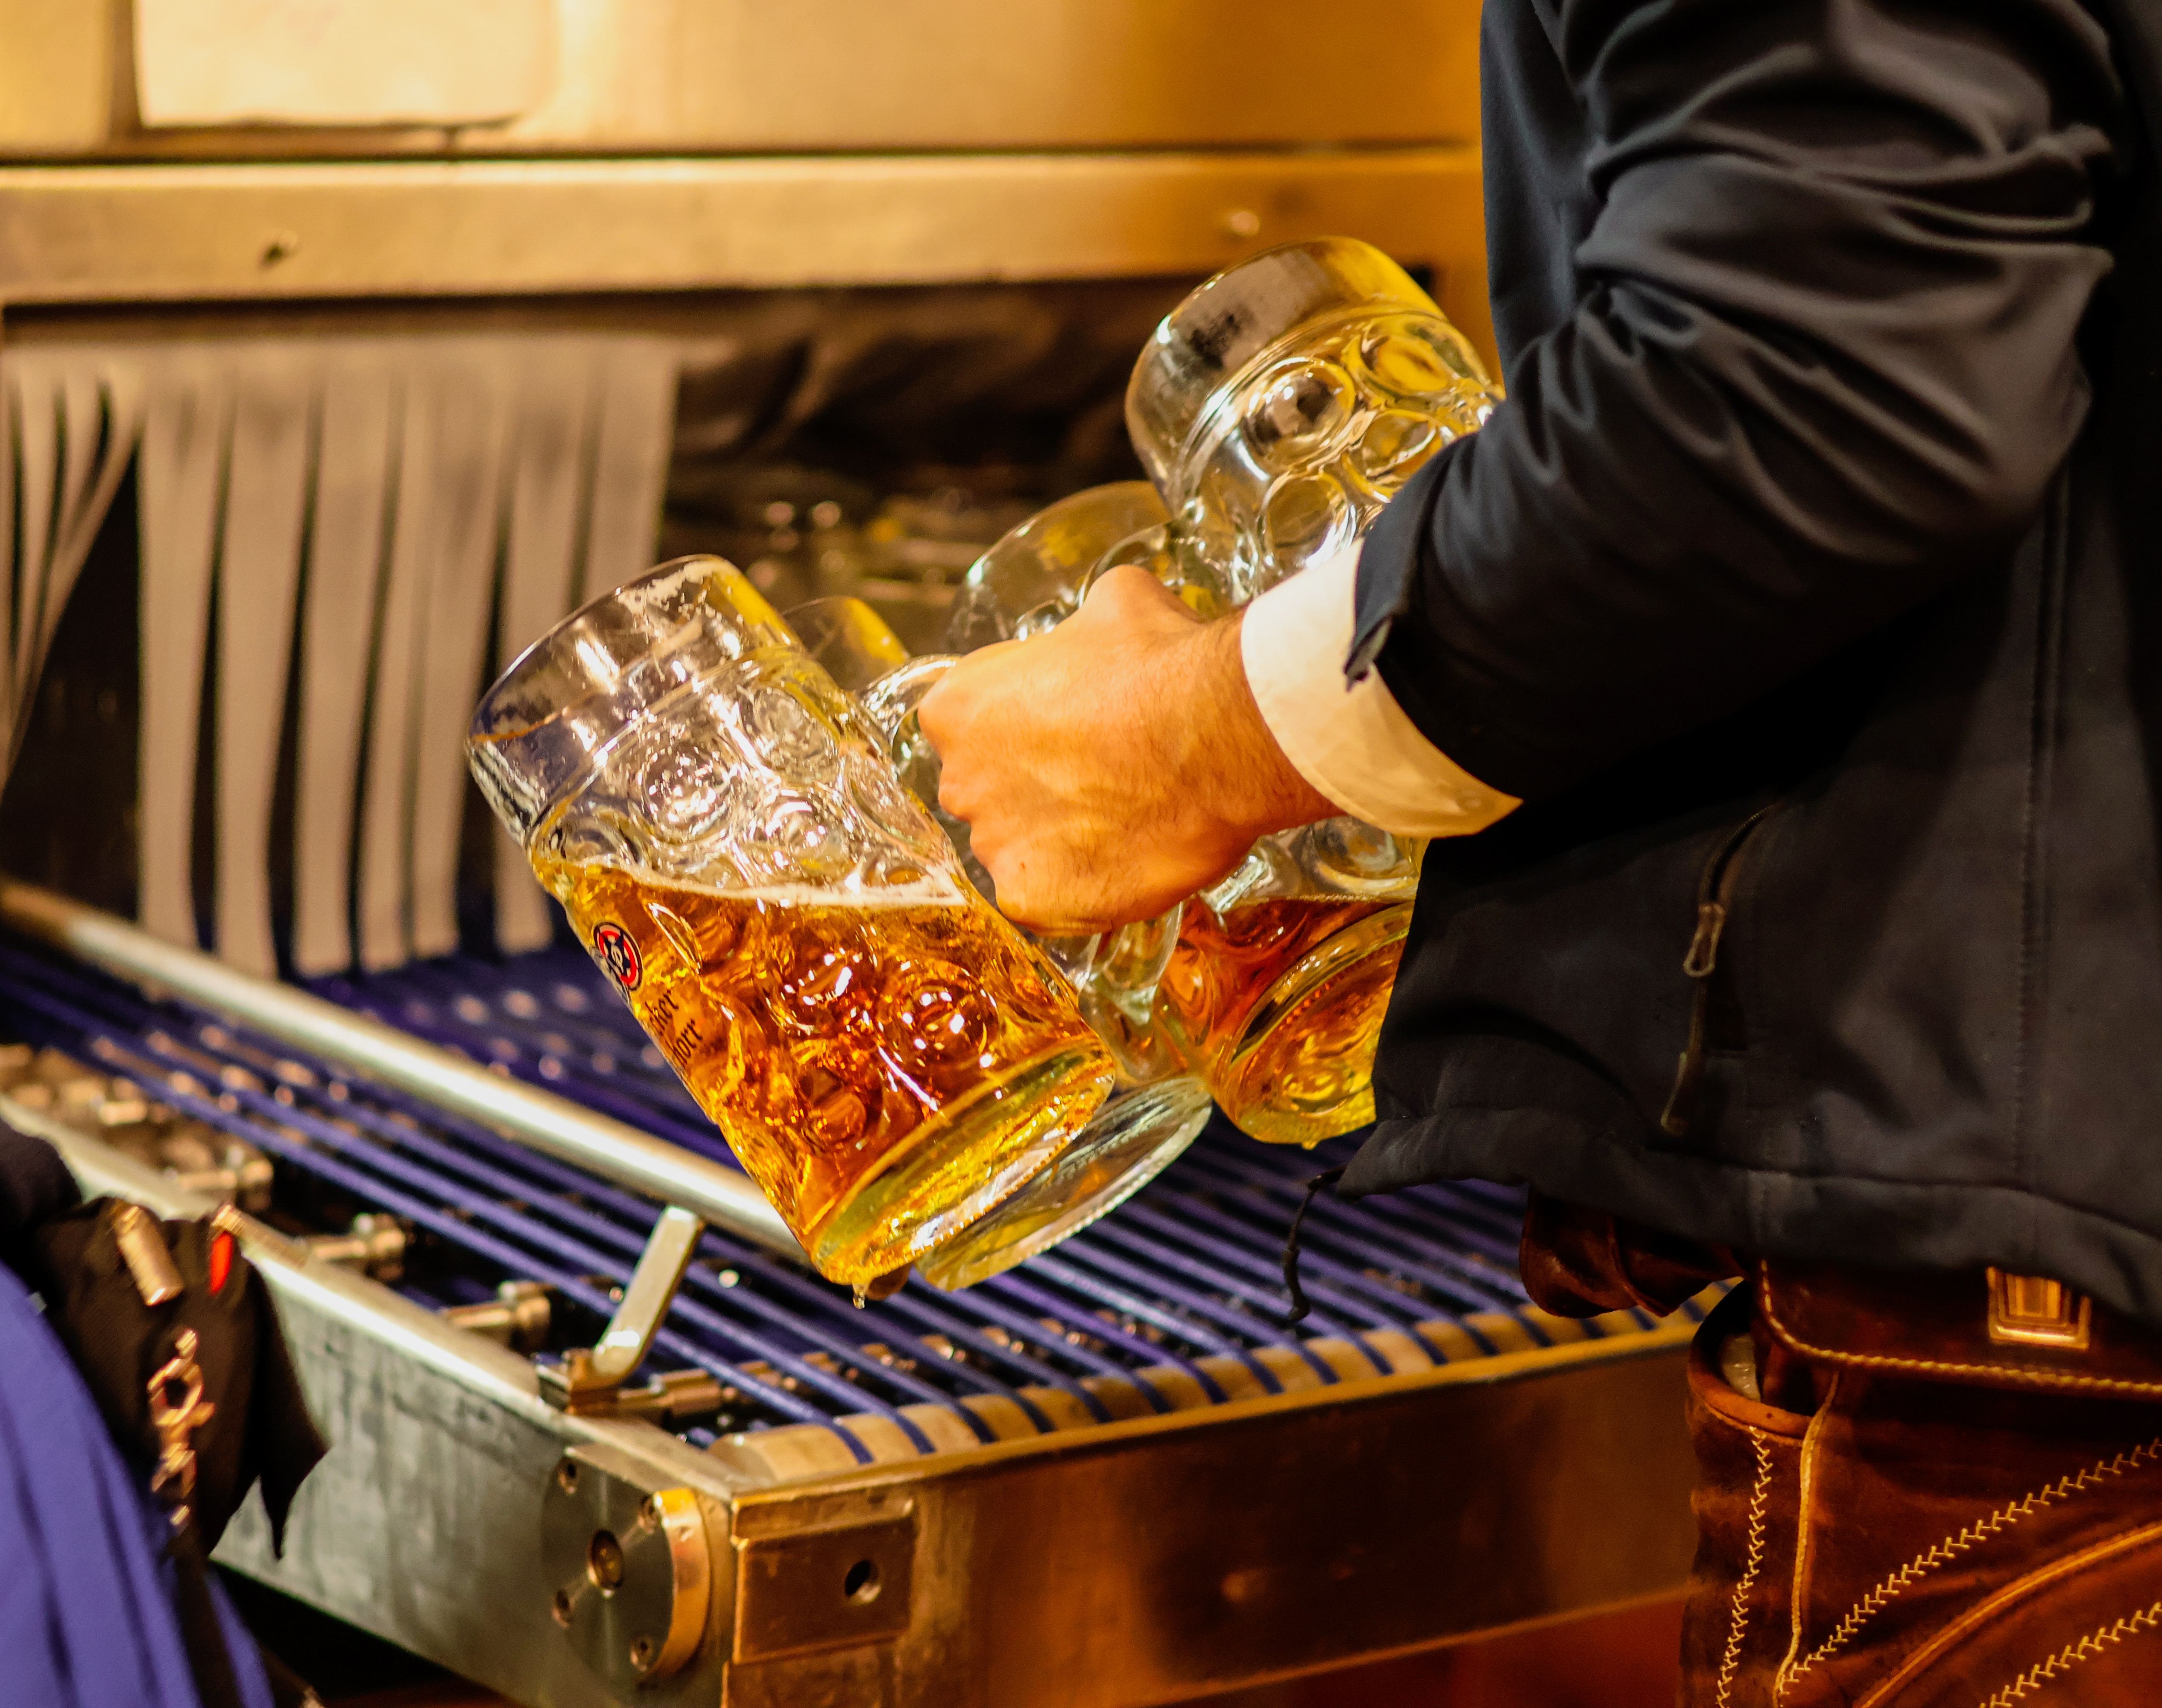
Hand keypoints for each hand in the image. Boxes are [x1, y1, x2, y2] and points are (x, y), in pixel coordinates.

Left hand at [916, 565, 1338, 932]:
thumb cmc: (1163, 663)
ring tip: (1128, 818)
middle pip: (986, 790)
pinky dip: (1083, 888)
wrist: (1216, 736)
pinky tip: (1128, 860)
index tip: (1067, 726)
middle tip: (1101, 774)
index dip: (1022, 725)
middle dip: (1032, 785)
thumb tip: (1100, 632)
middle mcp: (960, 781)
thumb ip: (1080, 630)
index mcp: (957, 707)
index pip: (968, 724)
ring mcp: (994, 847)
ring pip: (1019, 849)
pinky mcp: (1033, 902)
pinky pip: (1049, 901)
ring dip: (1060, 839)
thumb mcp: (1114, 604)